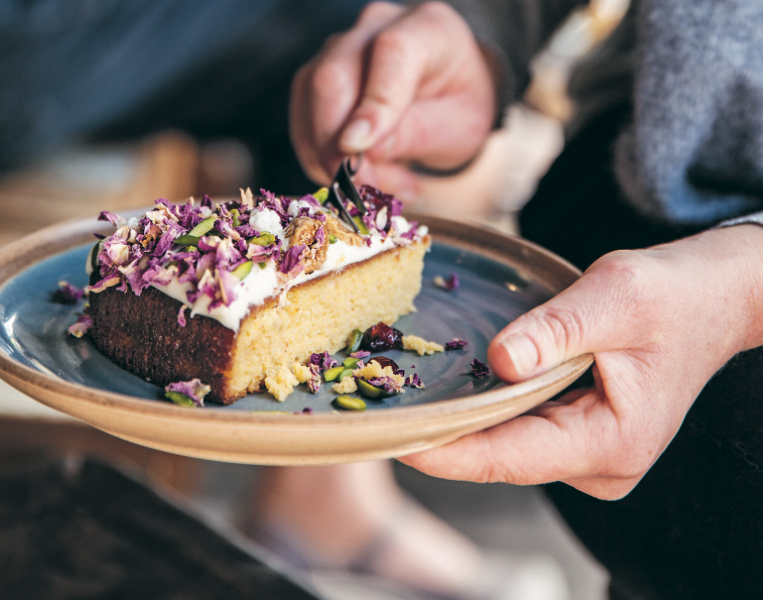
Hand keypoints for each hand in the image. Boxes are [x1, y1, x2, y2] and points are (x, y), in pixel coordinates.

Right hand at [290, 1, 497, 199]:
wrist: (445, 97)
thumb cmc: (457, 107)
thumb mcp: (456, 128)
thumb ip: (413, 134)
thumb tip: (363, 152)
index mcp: (428, 29)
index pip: (392, 53)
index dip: (373, 105)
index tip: (358, 151)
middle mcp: (376, 27)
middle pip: (333, 76)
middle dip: (336, 145)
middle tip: (360, 191)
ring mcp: (340, 48)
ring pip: (310, 98)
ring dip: (328, 158)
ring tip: (372, 189)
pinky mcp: (317, 76)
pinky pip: (302, 119)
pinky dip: (321, 160)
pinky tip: (356, 179)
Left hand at [400, 225, 762, 499]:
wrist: (711, 299)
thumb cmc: (672, 296)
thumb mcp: (615, 298)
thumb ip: (557, 330)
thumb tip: (501, 360)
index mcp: (612, 442)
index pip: (510, 457)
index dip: (447, 451)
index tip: (394, 439)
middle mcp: (600, 464)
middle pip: (502, 456)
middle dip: (444, 435)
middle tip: (381, 410)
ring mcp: (590, 456)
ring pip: (508, 445)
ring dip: (464, 421)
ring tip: (406, 398)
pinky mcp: (579, 438)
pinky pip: (522, 431)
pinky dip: (489, 411)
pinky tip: (454, 389)